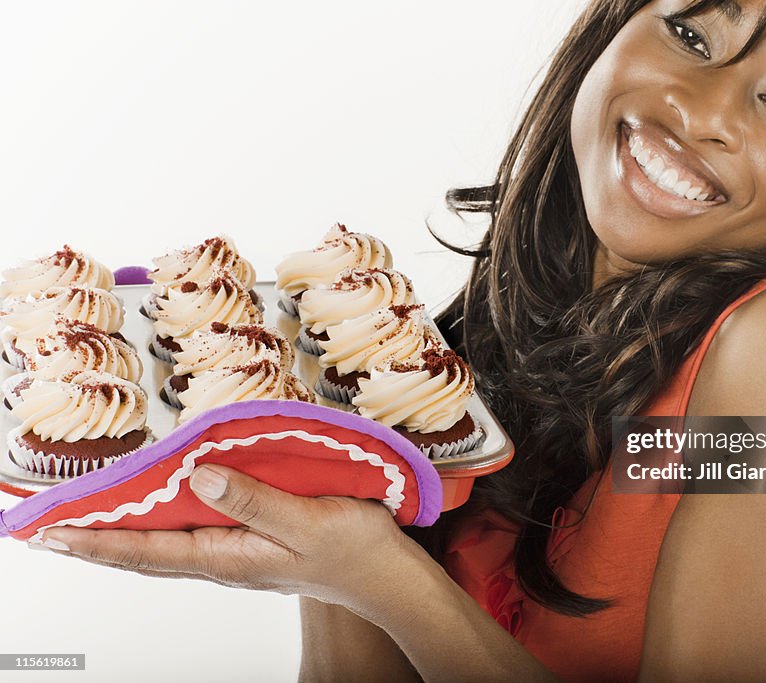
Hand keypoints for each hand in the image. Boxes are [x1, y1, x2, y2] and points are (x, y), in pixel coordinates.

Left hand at [33, 464, 422, 610]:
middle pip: (143, 553)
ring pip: (163, 545)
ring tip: (83, 522)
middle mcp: (223, 559)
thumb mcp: (307, 521)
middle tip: (47, 529)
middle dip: (94, 541)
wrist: (382, 573)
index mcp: (229, 556)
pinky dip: (157, 523)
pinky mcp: (249, 543)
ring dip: (120, 534)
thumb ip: (253, 501)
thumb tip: (199, 476)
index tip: (53, 533)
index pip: (147, 551)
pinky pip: (189, 534)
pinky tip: (153, 511)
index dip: (97, 541)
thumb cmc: (352, 549)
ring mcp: (235, 554)